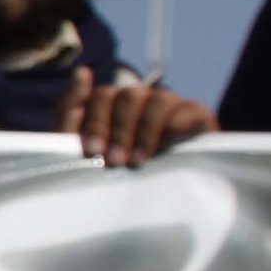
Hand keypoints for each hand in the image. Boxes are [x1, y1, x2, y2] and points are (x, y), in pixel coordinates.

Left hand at [58, 70, 210, 167]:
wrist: (161, 199)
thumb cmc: (115, 171)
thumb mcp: (85, 148)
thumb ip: (72, 111)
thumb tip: (81, 71)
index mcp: (112, 104)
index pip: (102, 96)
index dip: (96, 122)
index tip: (93, 151)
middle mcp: (140, 98)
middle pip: (128, 96)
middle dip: (119, 131)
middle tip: (115, 161)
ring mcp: (169, 104)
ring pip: (158, 99)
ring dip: (144, 131)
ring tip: (138, 161)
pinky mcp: (197, 115)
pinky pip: (190, 108)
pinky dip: (177, 123)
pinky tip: (167, 144)